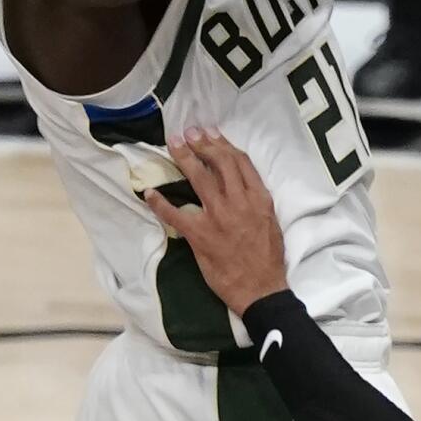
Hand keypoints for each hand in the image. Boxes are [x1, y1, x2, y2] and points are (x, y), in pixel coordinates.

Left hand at [144, 130, 287, 316]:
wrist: (262, 289)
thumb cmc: (268, 258)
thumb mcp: (270, 221)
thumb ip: (256, 200)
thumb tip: (241, 184)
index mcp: (259, 198)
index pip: (240, 162)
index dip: (223, 144)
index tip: (211, 133)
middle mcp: (239, 201)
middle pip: (220, 162)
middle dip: (202, 143)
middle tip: (188, 132)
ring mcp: (218, 217)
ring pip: (200, 178)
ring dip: (185, 158)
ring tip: (173, 144)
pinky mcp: (200, 235)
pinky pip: (176, 214)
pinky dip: (160, 202)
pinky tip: (149, 192)